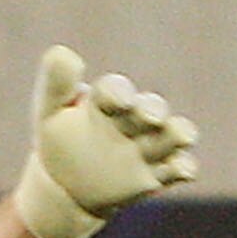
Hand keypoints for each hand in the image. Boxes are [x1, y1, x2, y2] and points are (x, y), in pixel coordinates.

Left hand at [12, 46, 198, 237]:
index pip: (114, 90)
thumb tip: (62, 53)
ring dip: (179, 133)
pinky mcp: (160, 173)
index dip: (118, 93)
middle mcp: (135, 119)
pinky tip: (183, 169)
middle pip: (151, 108)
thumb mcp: (51, 114)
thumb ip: (57, 85)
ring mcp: (150, 145)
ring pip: (174, 134)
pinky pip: (181, 167)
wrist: (69, 184)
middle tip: (149, 116)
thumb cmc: (61, 141)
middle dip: (152, 110)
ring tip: (181, 135)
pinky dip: (185, 167)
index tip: (119, 101)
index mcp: (107, 101)